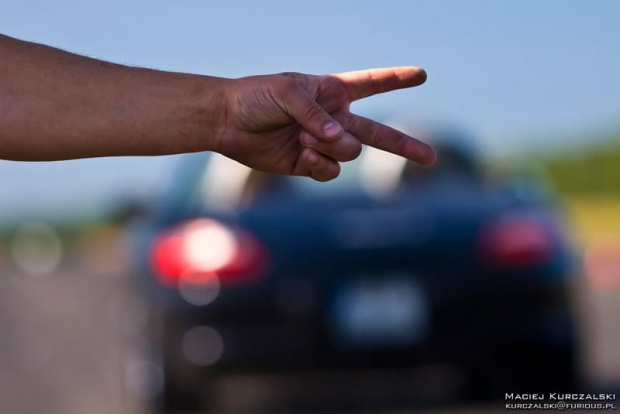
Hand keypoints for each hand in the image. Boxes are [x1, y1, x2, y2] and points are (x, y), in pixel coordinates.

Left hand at [216, 67, 435, 181]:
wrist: (228, 122)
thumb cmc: (256, 96)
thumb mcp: (287, 93)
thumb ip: (316, 115)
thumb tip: (340, 140)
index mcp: (332, 92)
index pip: (372, 85)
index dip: (397, 80)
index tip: (421, 75)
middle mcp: (334, 119)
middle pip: (379, 134)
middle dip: (405, 146)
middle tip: (431, 158)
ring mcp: (323, 144)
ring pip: (350, 153)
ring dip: (330, 147)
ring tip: (301, 137)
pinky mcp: (309, 165)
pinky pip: (330, 171)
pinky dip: (320, 165)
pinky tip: (303, 154)